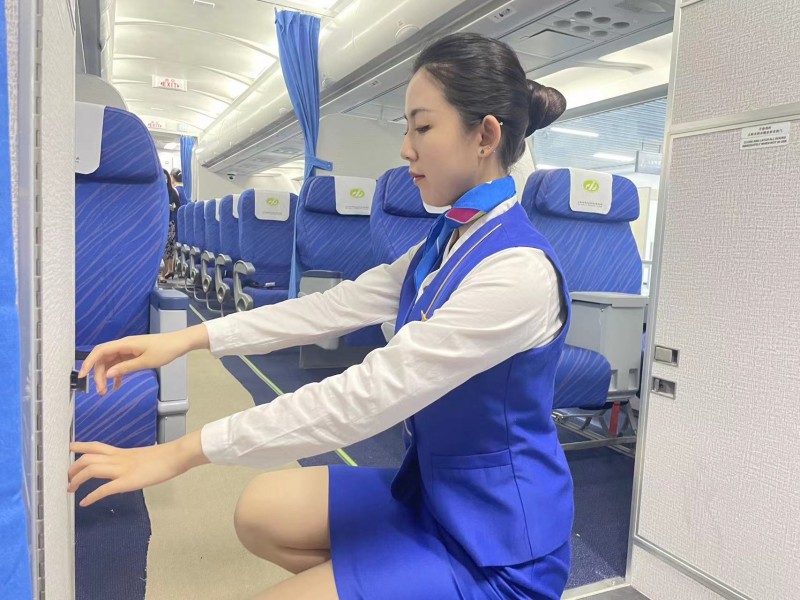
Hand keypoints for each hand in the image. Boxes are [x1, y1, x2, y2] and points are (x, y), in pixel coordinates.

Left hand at [68, 431, 208, 506]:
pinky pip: (104, 489)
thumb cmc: (166, 456)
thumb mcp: (145, 456)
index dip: (80, 446)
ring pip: (91, 469)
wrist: (176, 455)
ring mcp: (122, 469)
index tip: (69, 448)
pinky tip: (85, 502)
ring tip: (70, 488)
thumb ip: (133, 461)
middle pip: (88, 458)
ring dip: (77, 479)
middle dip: (73, 467)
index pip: (96, 446)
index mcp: (123, 452)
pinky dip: (92, 496)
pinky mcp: (128, 481)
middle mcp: (119, 459)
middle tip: (66, 477)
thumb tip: (130, 468)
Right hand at [78, 326, 208, 394]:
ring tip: (105, 392)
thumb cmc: (165, 350)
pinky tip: (117, 386)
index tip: (82, 376)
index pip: (100, 351)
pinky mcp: (134, 355)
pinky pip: (120, 365)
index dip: (89, 363)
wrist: (179, 344)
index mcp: (125, 344)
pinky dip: (117, 375)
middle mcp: (124, 346)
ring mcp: (128, 350)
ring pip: (111, 363)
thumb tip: (107, 374)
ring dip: (106, 377)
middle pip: (103, 359)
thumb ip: (126, 368)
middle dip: (98, 375)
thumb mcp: (146, 362)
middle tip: (100, 391)